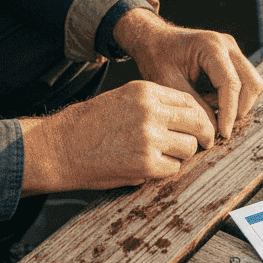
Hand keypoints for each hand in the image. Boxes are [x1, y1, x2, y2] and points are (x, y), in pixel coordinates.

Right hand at [18, 80, 214, 192]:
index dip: (198, 115)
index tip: (199, 126)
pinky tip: (149, 167)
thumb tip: (187, 118)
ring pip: (189, 147)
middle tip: (202, 144)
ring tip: (163, 156)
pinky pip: (173, 168)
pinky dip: (165, 170)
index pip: (188, 101)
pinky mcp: (146, 164)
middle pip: (197, 122)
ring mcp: (149, 138)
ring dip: (181, 154)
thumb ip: (153, 105)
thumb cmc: (88, 124)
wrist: (60, 147)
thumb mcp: (122, 98)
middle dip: (203, 135)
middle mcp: (150, 111)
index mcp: (145, 91)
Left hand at [113, 8, 262, 139]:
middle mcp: (227, 45)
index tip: (223, 133)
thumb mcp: (167, 82)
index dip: (230, 112)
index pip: (231, 83)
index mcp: (210, 46)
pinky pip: (245, 84)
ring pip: (253, 85)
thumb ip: (192, 104)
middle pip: (252, 83)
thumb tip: (213, 128)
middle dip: (240, 110)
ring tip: (211, 111)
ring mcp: (233, 51)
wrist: (154, 40)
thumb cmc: (156, 57)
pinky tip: (211, 103)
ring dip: (238, 105)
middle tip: (220, 127)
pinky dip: (234, 100)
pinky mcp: (233, 60)